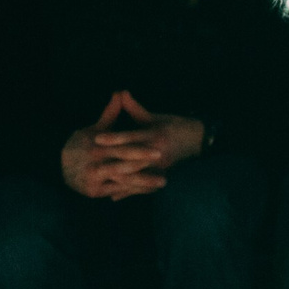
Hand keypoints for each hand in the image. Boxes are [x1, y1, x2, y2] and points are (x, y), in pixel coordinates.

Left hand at [61, 91, 204, 199]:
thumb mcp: (155, 117)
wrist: (197, 140)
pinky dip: (128, 191)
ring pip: (135, 177)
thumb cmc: (174, 125)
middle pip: (131, 160)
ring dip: (117, 180)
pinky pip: (142, 187)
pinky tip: (113, 195)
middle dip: (111, 162)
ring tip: (98, 181)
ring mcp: (161, 167)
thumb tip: (121, 93)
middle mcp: (158, 153)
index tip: (96, 138)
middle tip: (91, 164)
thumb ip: (135, 108)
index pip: (131, 137)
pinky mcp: (162, 176)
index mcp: (155, 135)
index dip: (113, 137)